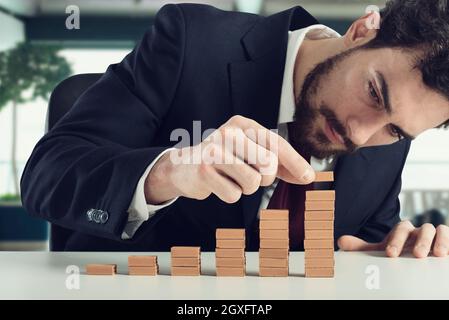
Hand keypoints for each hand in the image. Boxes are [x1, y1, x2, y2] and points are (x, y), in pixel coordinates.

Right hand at [144, 115, 314, 203]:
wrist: (184, 167)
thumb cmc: (224, 160)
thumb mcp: (251, 154)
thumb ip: (279, 163)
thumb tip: (308, 176)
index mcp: (243, 124)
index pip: (276, 142)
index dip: (295, 162)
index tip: (308, 177)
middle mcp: (228, 132)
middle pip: (268, 164)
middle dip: (265, 178)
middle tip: (251, 174)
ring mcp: (214, 150)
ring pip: (253, 182)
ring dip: (246, 188)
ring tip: (231, 178)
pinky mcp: (204, 170)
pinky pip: (234, 195)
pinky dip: (229, 194)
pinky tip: (218, 183)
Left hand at [338, 221, 448, 257]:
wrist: (420, 259)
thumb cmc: (401, 254)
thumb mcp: (383, 251)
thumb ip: (364, 248)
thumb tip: (340, 241)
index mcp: (402, 231)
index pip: (399, 229)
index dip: (394, 240)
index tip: (390, 254)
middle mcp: (417, 231)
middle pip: (417, 228)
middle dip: (416, 241)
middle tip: (415, 255)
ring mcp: (432, 235)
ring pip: (433, 230)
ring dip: (433, 241)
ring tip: (433, 255)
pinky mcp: (444, 240)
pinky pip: (446, 233)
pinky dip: (446, 240)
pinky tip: (444, 252)